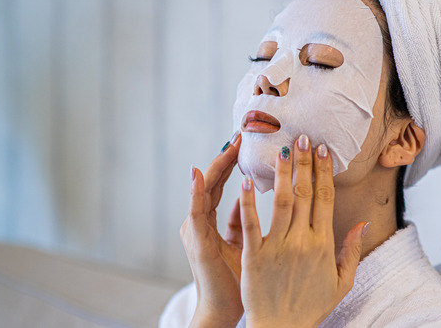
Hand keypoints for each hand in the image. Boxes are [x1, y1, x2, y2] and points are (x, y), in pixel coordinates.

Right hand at [181, 133, 244, 327]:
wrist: (222, 312)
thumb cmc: (234, 281)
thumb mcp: (240, 245)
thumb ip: (236, 223)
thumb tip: (243, 201)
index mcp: (208, 222)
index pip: (220, 183)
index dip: (232, 162)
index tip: (245, 140)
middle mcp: (198, 222)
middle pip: (212, 181)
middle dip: (226, 156)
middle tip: (241, 131)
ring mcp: (195, 230)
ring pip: (204, 189)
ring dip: (217, 166)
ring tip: (229, 144)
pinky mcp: (197, 241)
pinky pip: (195, 212)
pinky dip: (196, 192)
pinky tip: (200, 173)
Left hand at [238, 134, 368, 327]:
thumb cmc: (310, 307)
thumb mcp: (341, 283)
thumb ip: (352, 251)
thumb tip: (363, 223)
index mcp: (323, 244)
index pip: (325, 199)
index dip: (324, 172)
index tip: (322, 150)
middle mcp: (302, 241)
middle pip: (305, 194)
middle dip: (304, 163)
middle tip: (302, 137)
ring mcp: (277, 248)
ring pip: (280, 202)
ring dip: (281, 173)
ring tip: (280, 149)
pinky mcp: (254, 257)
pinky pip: (251, 224)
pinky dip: (248, 202)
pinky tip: (245, 181)